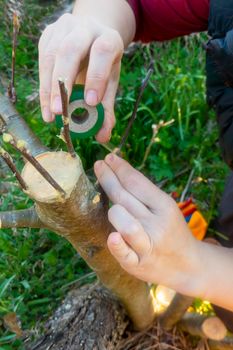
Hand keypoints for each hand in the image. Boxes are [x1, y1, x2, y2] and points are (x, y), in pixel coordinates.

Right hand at [38, 14, 123, 142]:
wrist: (92, 37)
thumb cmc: (103, 64)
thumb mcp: (110, 82)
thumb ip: (107, 107)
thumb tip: (103, 136)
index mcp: (108, 38)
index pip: (103, 52)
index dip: (96, 76)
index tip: (91, 102)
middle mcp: (86, 28)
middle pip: (70, 50)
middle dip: (63, 83)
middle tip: (60, 112)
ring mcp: (64, 28)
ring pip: (51, 55)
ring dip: (48, 88)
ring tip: (51, 115)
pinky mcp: (48, 34)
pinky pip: (42, 59)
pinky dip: (43, 85)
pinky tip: (47, 105)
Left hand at [94, 154, 201, 296]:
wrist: (187, 265)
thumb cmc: (171, 231)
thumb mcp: (166, 208)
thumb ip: (144, 194)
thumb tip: (119, 172)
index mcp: (164, 206)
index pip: (136, 182)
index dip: (120, 168)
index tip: (108, 157)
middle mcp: (156, 224)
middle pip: (124, 197)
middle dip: (108, 178)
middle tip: (98, 164)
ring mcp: (147, 246)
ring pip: (124, 223)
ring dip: (114, 211)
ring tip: (114, 208)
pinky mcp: (137, 265)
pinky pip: (124, 254)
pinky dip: (117, 246)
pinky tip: (113, 237)